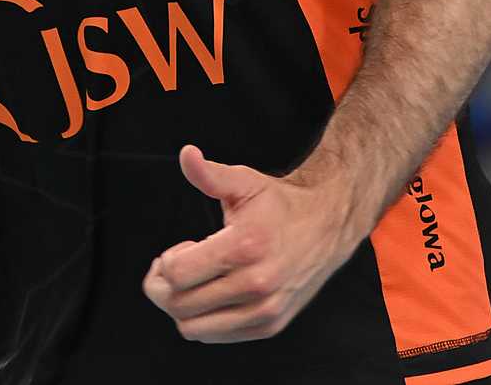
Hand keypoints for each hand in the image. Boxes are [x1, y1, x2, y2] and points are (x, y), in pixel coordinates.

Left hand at [143, 146, 361, 342]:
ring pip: (193, 327)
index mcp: (245, 246)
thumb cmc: (278, 204)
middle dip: (162, 284)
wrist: (327, 227)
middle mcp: (256, 283)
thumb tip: (187, 154)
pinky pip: (215, 336)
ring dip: (181, 305)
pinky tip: (214, 293)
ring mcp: (264, 309)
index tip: (182, 247)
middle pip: (179, 303)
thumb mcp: (244, 181)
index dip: (166, 261)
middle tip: (174, 266)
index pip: (177, 273)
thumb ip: (210, 174)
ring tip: (195, 281)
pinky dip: (202, 319)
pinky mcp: (270, 325)